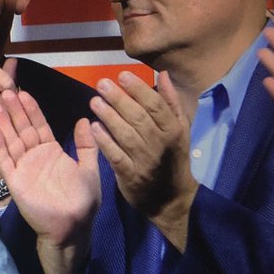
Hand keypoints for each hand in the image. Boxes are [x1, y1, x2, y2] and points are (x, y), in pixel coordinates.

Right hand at [0, 91, 100, 273]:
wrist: (72, 226)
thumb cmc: (83, 201)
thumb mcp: (89, 168)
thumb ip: (86, 145)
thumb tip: (84, 120)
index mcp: (51, 152)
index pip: (39, 126)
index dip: (31, 110)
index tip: (23, 92)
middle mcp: (35, 157)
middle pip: (22, 129)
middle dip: (14, 111)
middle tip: (5, 91)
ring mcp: (23, 168)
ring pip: (11, 141)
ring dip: (3, 124)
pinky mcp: (15, 181)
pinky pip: (5, 161)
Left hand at [88, 70, 196, 248]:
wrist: (171, 198)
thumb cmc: (173, 159)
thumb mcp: (180, 129)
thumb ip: (170, 102)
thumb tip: (162, 74)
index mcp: (173, 130)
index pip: (155, 105)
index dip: (138, 89)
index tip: (122, 75)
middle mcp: (160, 143)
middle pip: (138, 117)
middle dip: (119, 99)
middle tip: (101, 84)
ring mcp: (145, 160)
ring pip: (126, 135)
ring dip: (109, 117)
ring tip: (94, 101)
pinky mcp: (130, 176)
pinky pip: (116, 156)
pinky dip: (105, 142)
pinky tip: (93, 128)